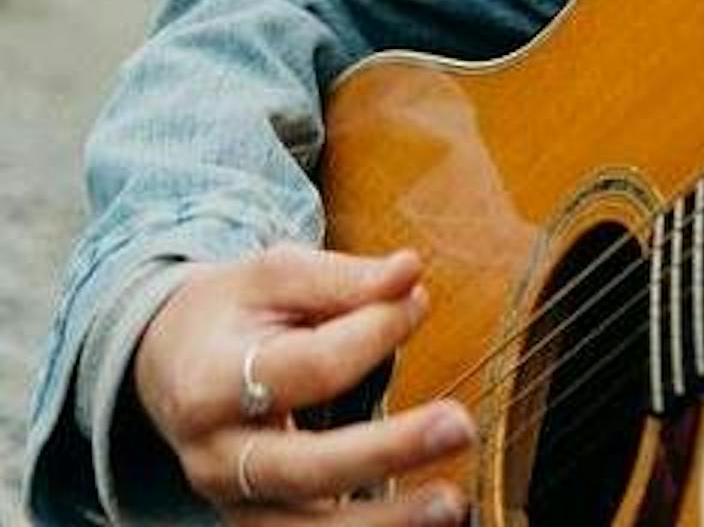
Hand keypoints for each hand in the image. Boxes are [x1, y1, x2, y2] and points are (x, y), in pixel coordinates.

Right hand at [132, 244, 470, 522]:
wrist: (171, 360)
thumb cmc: (234, 311)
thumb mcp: (275, 275)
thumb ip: (342, 279)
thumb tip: (408, 273)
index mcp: (210, 384)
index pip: (306, 368)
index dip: (372, 332)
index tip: (417, 299)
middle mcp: (215, 457)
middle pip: (304, 467)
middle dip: (387, 452)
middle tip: (460, 426)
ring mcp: (234, 502)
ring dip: (382, 524)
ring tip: (452, 504)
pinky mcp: (258, 522)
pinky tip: (419, 524)